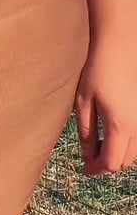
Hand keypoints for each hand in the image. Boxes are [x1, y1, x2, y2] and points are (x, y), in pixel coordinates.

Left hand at [74, 33, 136, 175]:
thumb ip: (86, 131)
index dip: (96, 169)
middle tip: (89, 160)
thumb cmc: (97, 69)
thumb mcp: (83, 101)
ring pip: (135, 151)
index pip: (111, 162)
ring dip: (119, 154)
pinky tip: (112, 134)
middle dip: (107, 164)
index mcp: (120, 126)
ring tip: (99, 147)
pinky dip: (127, 143)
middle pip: (125, 161)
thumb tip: (87, 154)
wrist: (119, 45)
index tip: (83, 169)